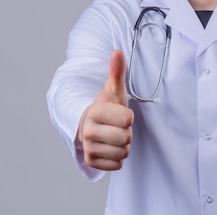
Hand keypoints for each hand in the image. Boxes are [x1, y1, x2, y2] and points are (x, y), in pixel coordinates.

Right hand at [77, 50, 133, 170]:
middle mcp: (88, 131)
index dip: (128, 117)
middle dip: (127, 133)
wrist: (89, 125)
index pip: (128, 120)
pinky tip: (110, 147)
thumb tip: (117, 51)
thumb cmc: (106, 107)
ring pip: (124, 152)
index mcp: (94, 112)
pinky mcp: (91, 162)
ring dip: (123, 146)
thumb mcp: (113, 90)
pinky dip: (118, 158)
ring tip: (113, 136)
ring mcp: (89, 148)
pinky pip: (118, 165)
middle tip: (117, 127)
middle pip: (127, 138)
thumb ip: (116, 72)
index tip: (119, 114)